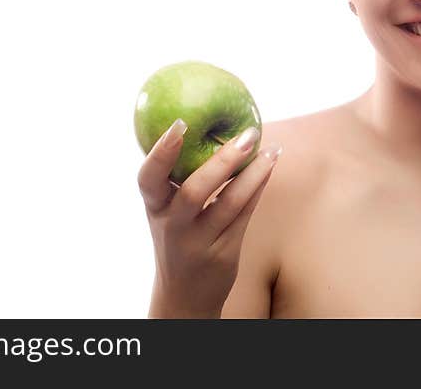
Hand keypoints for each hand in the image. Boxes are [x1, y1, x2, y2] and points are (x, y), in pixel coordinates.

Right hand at [137, 119, 281, 317]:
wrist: (184, 297)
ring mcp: (198, 243)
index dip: (161, 151)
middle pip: (195, 191)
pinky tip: (269, 167)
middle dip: (222, 161)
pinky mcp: (223, 254)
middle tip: (247, 134)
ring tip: (271, 150)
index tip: (179, 123)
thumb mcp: (167, 211)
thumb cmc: (178, 237)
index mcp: (155, 208)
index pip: (148, 179)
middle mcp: (173, 227)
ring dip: (253, 174)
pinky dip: (258, 188)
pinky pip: (244, 215)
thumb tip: (208, 124)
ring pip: (228, 204)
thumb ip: (178, 178)